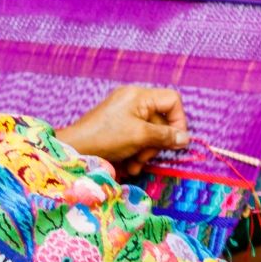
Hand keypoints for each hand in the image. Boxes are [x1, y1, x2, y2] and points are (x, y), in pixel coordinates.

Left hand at [57, 86, 188, 175]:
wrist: (75, 149)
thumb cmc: (107, 138)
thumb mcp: (140, 137)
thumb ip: (165, 136)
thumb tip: (185, 139)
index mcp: (139, 95)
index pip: (172, 101)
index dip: (179, 121)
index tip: (176, 141)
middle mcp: (133, 100)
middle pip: (160, 121)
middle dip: (155, 143)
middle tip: (145, 157)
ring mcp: (124, 113)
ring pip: (149, 133)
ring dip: (144, 153)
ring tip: (134, 165)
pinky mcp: (117, 126)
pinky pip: (135, 137)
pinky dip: (134, 152)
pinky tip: (127, 165)